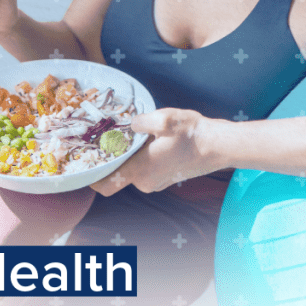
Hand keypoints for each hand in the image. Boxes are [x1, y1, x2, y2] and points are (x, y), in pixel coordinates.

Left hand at [90, 108, 224, 195]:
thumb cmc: (192, 134)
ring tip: (131, 136)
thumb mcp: (164, 120)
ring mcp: (156, 183)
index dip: (92, 177)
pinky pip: (144, 171)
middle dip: (112, 158)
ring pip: (131, 171)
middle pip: (117, 174)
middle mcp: (145, 182)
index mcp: (140, 171)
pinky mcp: (165, 179)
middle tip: (108, 138)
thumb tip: (130, 124)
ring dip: (128, 157)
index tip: (87, 162)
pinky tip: (148, 141)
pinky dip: (141, 159)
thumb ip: (140, 122)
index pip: (105, 185)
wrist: (218, 146)